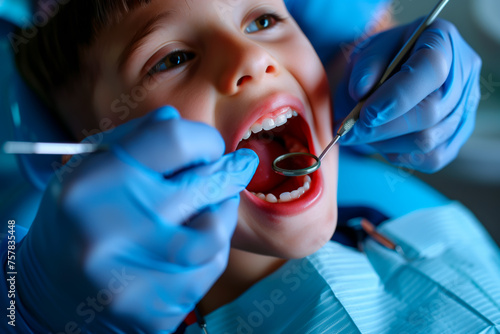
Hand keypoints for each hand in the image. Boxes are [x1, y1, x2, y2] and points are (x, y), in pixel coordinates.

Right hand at [17, 106, 258, 332]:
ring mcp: (130, 278)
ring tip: (212, 207)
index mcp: (91, 184)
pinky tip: (192, 245)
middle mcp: (109, 231)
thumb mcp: (89, 168)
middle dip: (226, 173)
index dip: (204, 139)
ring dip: (223, 214)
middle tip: (234, 169)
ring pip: (214, 234)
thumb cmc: (78, 219)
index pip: (173, 140)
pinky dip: (209, 251)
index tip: (210, 147)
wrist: (50, 291)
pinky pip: (208, 271)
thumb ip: (133, 139)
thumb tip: (178, 119)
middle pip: (202, 185)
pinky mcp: (152, 312)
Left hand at [334, 18, 481, 171]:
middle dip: (383, 127)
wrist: (392, 73)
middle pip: (429, 112)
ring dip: (385, 143)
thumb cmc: (381, 58)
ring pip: (427, 140)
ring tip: (362, 132)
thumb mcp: (367, 50)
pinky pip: (431, 158)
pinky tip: (382, 141)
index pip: (431, 68)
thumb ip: (365, 66)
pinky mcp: (458, 135)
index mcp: (442, 39)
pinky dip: (399, 154)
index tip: (367, 113)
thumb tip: (360, 91)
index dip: (398, 95)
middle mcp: (463, 73)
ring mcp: (465, 107)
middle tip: (349, 131)